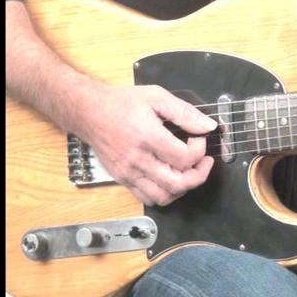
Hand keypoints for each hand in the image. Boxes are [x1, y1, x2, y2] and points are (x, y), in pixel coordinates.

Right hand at [79, 84, 216, 205]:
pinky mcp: (122, 179)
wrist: (89, 112)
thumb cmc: (121, 103)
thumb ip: (185, 112)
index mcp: (147, 137)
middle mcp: (137, 159)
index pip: (184, 158)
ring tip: (188, 171)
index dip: (200, 151)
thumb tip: (208, 126)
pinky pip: (148, 199)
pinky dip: (164, 194)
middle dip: (199, 175)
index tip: (198, 139)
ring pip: (164, 197)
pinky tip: (170, 178)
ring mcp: (128, 172)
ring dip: (183, 187)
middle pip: (178, 183)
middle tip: (203, 162)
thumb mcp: (157, 97)